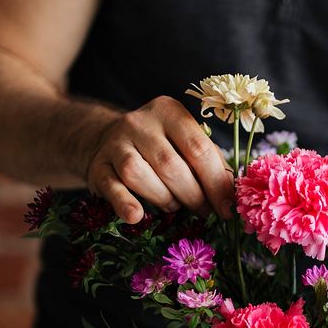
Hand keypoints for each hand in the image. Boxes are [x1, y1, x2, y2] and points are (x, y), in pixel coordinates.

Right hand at [85, 96, 233, 222]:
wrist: (108, 140)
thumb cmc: (161, 146)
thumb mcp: (185, 143)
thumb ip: (210, 162)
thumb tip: (230, 195)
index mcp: (169, 111)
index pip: (198, 147)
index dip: (215, 182)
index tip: (227, 208)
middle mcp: (139, 122)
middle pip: (170, 164)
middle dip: (193, 195)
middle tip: (203, 210)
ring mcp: (115, 143)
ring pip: (138, 174)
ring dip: (164, 199)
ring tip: (174, 205)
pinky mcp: (97, 166)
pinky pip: (111, 187)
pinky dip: (124, 203)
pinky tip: (136, 216)